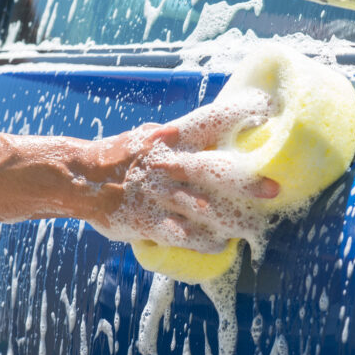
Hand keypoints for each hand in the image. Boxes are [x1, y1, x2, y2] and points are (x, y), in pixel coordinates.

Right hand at [82, 96, 279, 252]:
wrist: (81, 177)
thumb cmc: (126, 156)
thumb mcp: (154, 136)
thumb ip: (185, 138)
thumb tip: (221, 133)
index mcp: (174, 136)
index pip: (211, 119)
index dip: (239, 113)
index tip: (266, 109)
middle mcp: (170, 162)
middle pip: (214, 169)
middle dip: (246, 181)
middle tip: (274, 189)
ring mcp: (159, 193)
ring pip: (204, 208)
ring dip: (232, 220)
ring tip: (252, 227)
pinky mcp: (149, 220)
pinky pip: (183, 234)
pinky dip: (205, 241)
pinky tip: (220, 245)